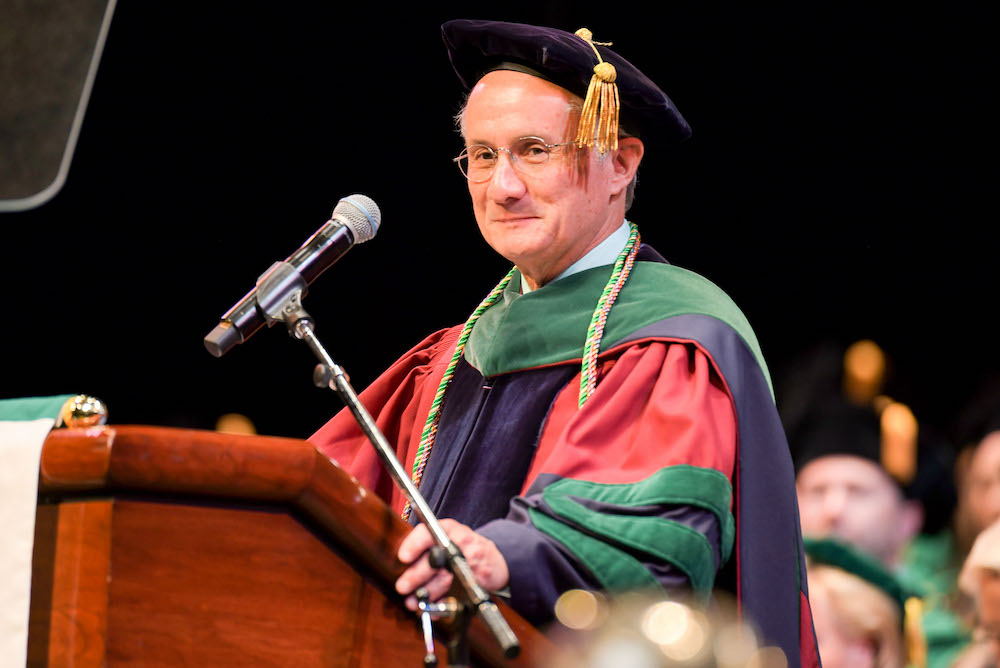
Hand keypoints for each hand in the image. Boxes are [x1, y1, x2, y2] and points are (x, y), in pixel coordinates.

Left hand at [395, 519, 509, 610]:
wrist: (495, 560)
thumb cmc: (464, 549)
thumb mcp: (448, 537)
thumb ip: (427, 547)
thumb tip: (402, 568)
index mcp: (449, 530)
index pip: (429, 532)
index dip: (414, 544)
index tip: (403, 557)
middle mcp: (461, 543)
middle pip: (435, 560)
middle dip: (416, 576)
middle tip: (402, 587)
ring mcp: (472, 562)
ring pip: (445, 580)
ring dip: (426, 594)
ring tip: (413, 602)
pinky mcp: (478, 581)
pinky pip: (457, 595)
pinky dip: (442, 606)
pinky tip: (432, 609)